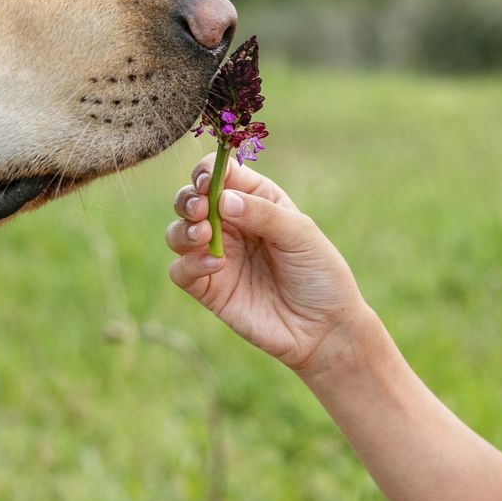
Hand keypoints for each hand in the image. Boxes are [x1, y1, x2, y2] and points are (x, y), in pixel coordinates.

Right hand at [164, 155, 370, 374]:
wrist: (324, 329)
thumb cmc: (320, 274)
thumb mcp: (301, 235)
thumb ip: (263, 213)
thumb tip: (222, 199)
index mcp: (256, 199)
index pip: (220, 173)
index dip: (206, 171)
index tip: (205, 181)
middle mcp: (231, 224)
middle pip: (190, 199)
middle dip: (187, 199)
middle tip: (200, 209)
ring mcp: (217, 255)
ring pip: (177, 232)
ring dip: (183, 230)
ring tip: (203, 235)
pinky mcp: (209, 288)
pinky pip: (180, 270)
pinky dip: (189, 264)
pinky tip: (217, 265)